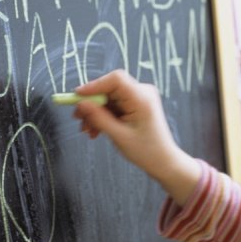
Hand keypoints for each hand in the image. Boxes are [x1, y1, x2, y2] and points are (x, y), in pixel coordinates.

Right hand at [74, 69, 200, 204]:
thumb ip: (99, 118)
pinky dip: (103, 116)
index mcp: (142, 98)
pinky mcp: (136, 105)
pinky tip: (95, 131)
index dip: (94, 85)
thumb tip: (81, 104)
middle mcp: (142, 93)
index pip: (115, 80)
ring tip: (87, 130)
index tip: (77, 97)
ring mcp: (139, 98)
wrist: (163, 161)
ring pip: (109, 99)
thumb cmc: (147, 151)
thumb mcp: (119, 136)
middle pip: (109, 89)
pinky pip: (114, 105)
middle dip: (92, 104)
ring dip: (96, 113)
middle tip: (77, 118)